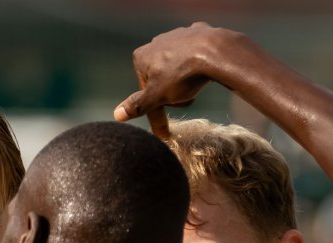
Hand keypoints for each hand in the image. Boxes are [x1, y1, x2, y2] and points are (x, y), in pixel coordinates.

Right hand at [114, 22, 244, 128]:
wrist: (215, 51)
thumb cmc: (182, 75)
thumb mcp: (156, 97)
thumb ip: (136, 106)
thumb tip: (116, 115)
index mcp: (141, 56)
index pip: (145, 89)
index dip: (157, 105)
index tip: (168, 121)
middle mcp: (156, 42)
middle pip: (161, 76)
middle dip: (170, 91)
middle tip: (185, 98)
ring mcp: (177, 34)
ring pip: (177, 64)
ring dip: (184, 77)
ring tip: (196, 83)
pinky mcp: (197, 31)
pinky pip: (195, 51)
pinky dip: (198, 60)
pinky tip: (206, 66)